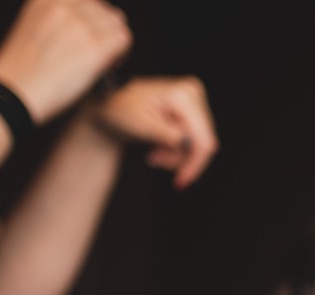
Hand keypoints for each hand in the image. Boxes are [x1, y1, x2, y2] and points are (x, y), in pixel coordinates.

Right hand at [0, 0, 131, 124]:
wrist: (14, 93)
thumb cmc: (23, 70)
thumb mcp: (34, 26)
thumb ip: (60, 18)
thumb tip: (95, 19)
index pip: (89, 1)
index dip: (94, 20)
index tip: (89, 38)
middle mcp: (63, 4)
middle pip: (105, 10)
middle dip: (105, 32)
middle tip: (97, 54)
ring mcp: (79, 24)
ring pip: (116, 23)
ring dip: (114, 42)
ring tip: (101, 61)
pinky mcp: (93, 45)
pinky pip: (123, 38)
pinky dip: (121, 53)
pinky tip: (107, 67)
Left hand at [90, 77, 217, 188]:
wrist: (111, 99)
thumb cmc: (120, 107)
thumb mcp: (142, 125)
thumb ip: (168, 136)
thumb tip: (189, 147)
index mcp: (183, 96)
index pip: (203, 139)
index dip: (195, 164)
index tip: (182, 181)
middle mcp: (193, 94)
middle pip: (202, 142)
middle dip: (180, 158)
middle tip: (156, 160)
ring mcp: (194, 100)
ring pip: (198, 142)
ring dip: (176, 154)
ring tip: (154, 153)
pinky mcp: (191, 108)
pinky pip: (193, 137)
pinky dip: (177, 147)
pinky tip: (160, 146)